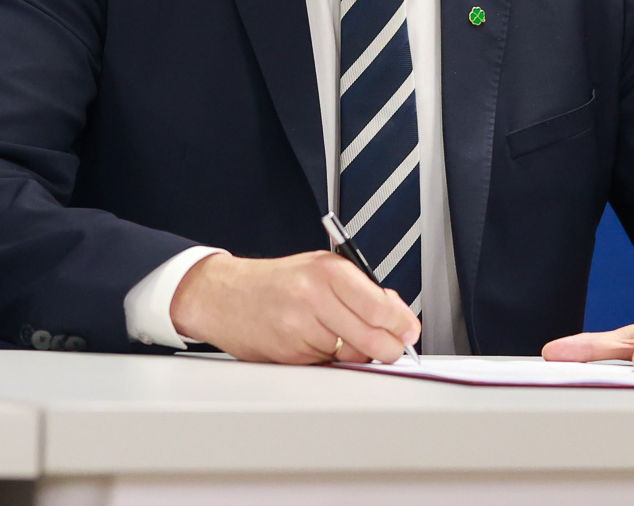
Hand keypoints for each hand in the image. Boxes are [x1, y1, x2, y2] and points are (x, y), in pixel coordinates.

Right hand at [168, 250, 420, 364]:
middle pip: (374, 338)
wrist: (224, 296)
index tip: (409, 331)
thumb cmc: (276, 282)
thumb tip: (398, 314)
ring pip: (354, 356)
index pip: (381, 307)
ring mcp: (301, 328)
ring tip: (344, 337)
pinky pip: (330, 365)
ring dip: (359, 354)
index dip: (402, 325)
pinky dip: (334, 361)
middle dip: (390, 348)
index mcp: (328, 272)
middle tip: (393, 346)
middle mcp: (315, 298)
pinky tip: (321, 344)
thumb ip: (362, 289)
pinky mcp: (291, 355)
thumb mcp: (321, 269)